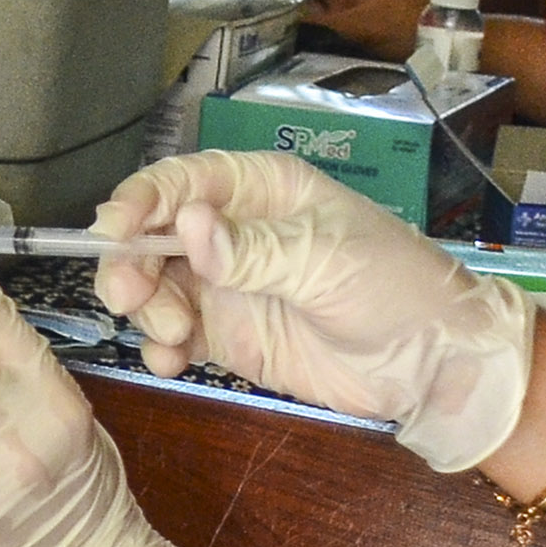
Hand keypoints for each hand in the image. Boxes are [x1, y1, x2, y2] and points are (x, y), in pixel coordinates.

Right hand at [91, 153, 534, 472]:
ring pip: (157, 286)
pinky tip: (173, 361)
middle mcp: (235, 231)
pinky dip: (162, 346)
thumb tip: (187, 225)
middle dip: (132, 263)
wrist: (432, 364)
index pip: (182, 182)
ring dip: (148, 309)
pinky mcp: (231, 335)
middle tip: (129, 297)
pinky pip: (175, 334)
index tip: (113, 234)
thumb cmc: (393, 288)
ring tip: (176, 335)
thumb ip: (252, 248)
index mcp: (261, 190)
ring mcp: (229, 285)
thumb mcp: (326, 260)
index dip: (141, 203)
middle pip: (156, 235)